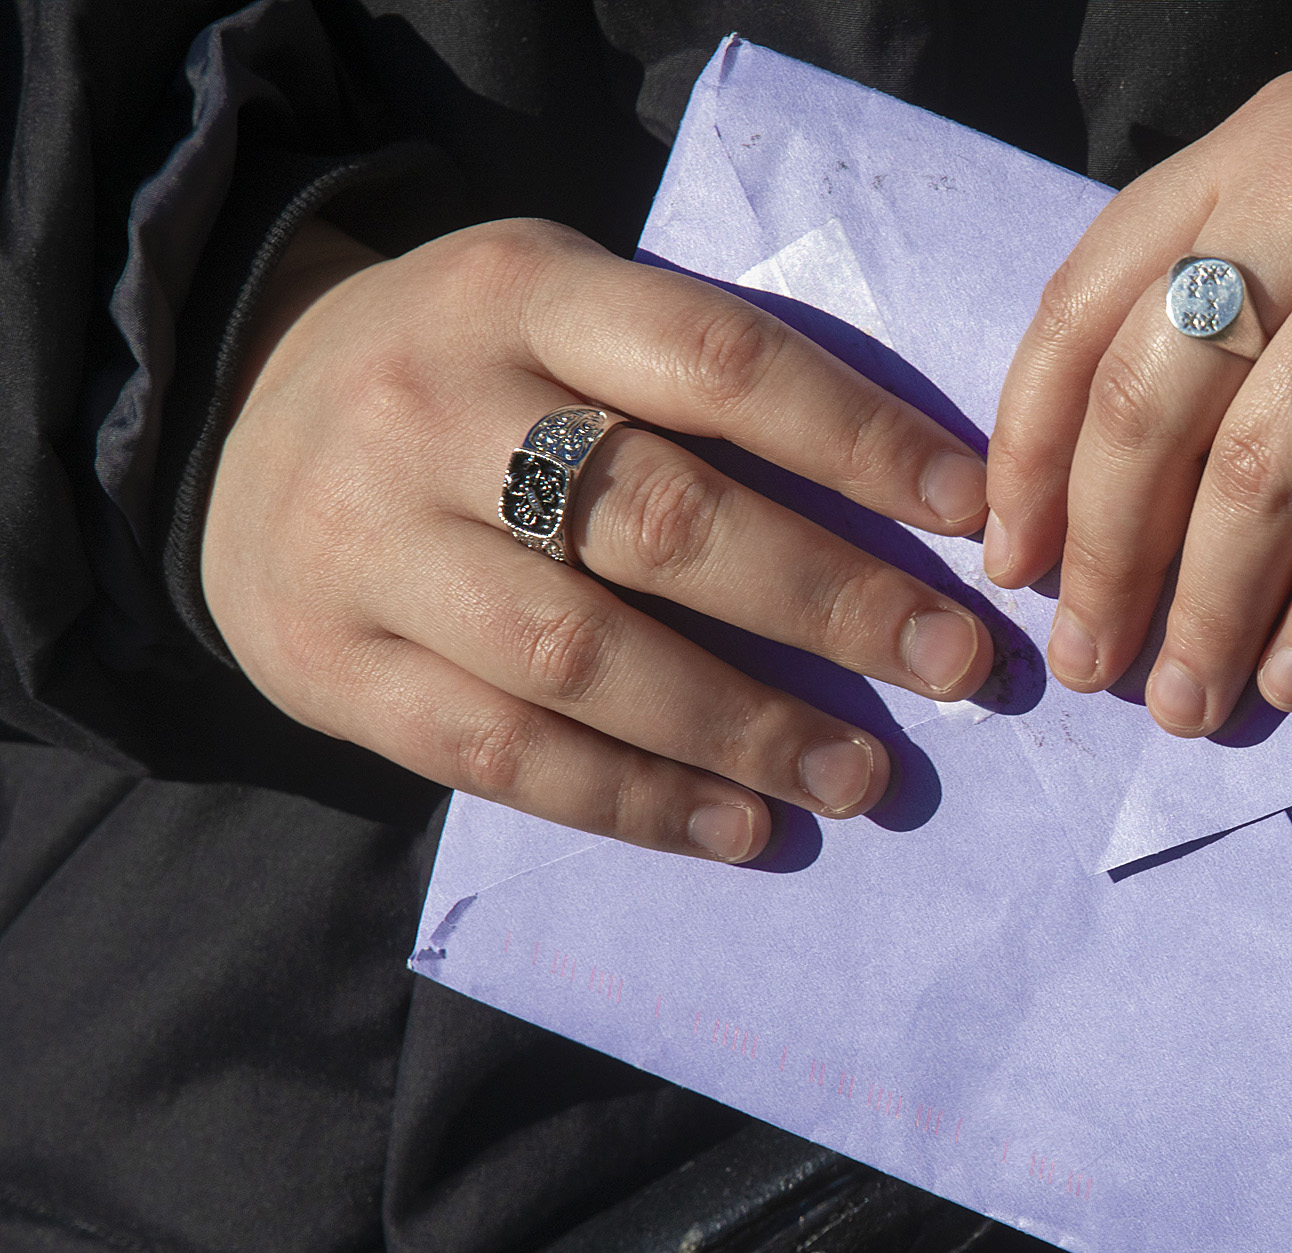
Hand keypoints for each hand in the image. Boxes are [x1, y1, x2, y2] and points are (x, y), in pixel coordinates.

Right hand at [202, 217, 996, 862]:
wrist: (231, 416)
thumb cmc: (471, 377)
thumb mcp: (562, 315)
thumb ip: (696, 381)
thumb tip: (917, 502)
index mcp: (519, 293)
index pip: (717, 360)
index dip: (855, 438)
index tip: (971, 512)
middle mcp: (433, 408)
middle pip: (660, 517)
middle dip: (830, 602)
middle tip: (957, 665)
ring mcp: (369, 545)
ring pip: (584, 655)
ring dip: (745, 728)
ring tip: (865, 777)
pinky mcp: (331, 669)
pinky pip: (505, 754)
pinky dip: (640, 802)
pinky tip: (744, 830)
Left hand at [983, 54, 1291, 736]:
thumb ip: (1209, 290)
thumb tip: (1077, 494)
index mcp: (1254, 150)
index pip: (1086, 308)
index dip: (1030, 454)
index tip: (1015, 564)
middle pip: (1158, 405)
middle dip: (1107, 559)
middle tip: (1092, 664)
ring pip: (1266, 477)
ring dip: (1211, 616)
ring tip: (1190, 701)